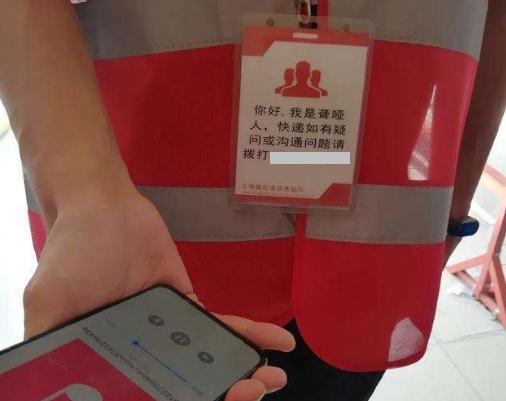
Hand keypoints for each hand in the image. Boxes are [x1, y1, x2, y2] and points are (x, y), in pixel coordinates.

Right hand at [23, 184, 294, 400]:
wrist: (102, 206)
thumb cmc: (69, 252)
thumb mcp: (47, 301)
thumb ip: (48, 340)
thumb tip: (41, 382)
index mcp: (109, 361)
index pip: (148, 395)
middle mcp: (140, 352)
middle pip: (186, 387)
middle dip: (221, 394)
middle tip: (250, 395)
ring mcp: (168, 330)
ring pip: (208, 361)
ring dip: (242, 371)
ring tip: (271, 380)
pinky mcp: (189, 303)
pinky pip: (222, 324)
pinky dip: (250, 333)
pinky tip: (279, 341)